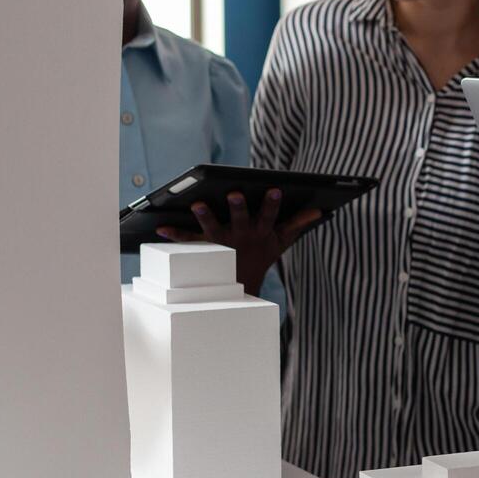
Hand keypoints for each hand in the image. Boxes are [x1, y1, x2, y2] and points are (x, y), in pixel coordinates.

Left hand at [156, 189, 321, 291]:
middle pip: (241, 220)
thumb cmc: (261, 256)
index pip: (269, 217)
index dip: (272, 204)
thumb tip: (318, 211)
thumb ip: (298, 224)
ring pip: (214, 229)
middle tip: (234, 193)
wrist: (241, 287)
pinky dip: (174, 234)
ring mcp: (222, 243)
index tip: (274, 189)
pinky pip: (187, 241)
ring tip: (198, 205)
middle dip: (239, 207)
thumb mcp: (282, 241)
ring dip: (206, 217)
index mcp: (261, 233)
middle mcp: (242, 237)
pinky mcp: (204, 248)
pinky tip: (160, 227)